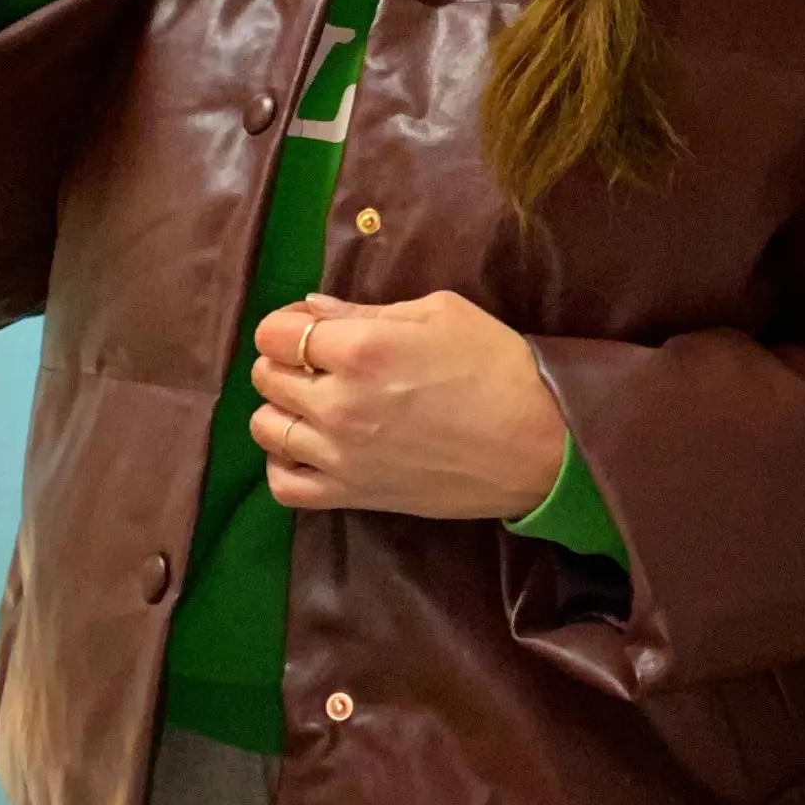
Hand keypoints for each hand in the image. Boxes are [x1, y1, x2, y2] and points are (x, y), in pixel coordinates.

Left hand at [249, 290, 567, 519]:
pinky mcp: (354, 495)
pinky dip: (283, 463)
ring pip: (266, 428)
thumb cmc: (496, 365)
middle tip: (317, 359)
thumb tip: (313, 310)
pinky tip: (305, 447)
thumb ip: (366, 310)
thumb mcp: (438, 313)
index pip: (276, 333)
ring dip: (281, 408)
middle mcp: (339, 403)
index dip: (286, 322)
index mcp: (360, 349)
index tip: (311, 325)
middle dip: (284, 359)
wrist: (538, 442)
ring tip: (312, 402)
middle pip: (267, 377)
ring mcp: (342, 455)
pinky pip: (285, 485)